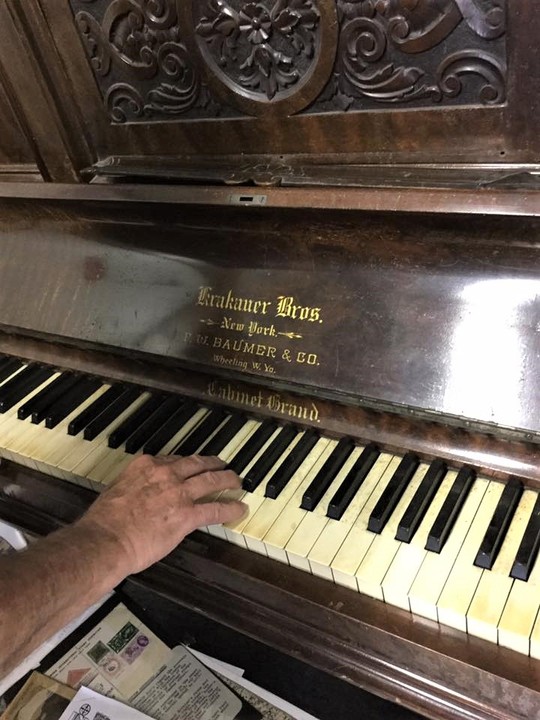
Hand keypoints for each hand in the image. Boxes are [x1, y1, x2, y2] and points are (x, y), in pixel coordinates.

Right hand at [77, 454, 245, 573]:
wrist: (106, 539)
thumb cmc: (104, 522)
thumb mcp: (116, 490)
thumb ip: (132, 487)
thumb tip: (137, 494)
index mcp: (146, 466)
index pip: (172, 459)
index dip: (184, 463)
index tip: (190, 465)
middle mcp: (166, 474)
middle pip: (196, 464)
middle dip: (212, 463)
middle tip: (222, 464)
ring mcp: (179, 493)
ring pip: (211, 480)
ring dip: (227, 479)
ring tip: (236, 481)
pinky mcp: (188, 515)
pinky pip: (215, 509)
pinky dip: (230, 508)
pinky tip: (239, 508)